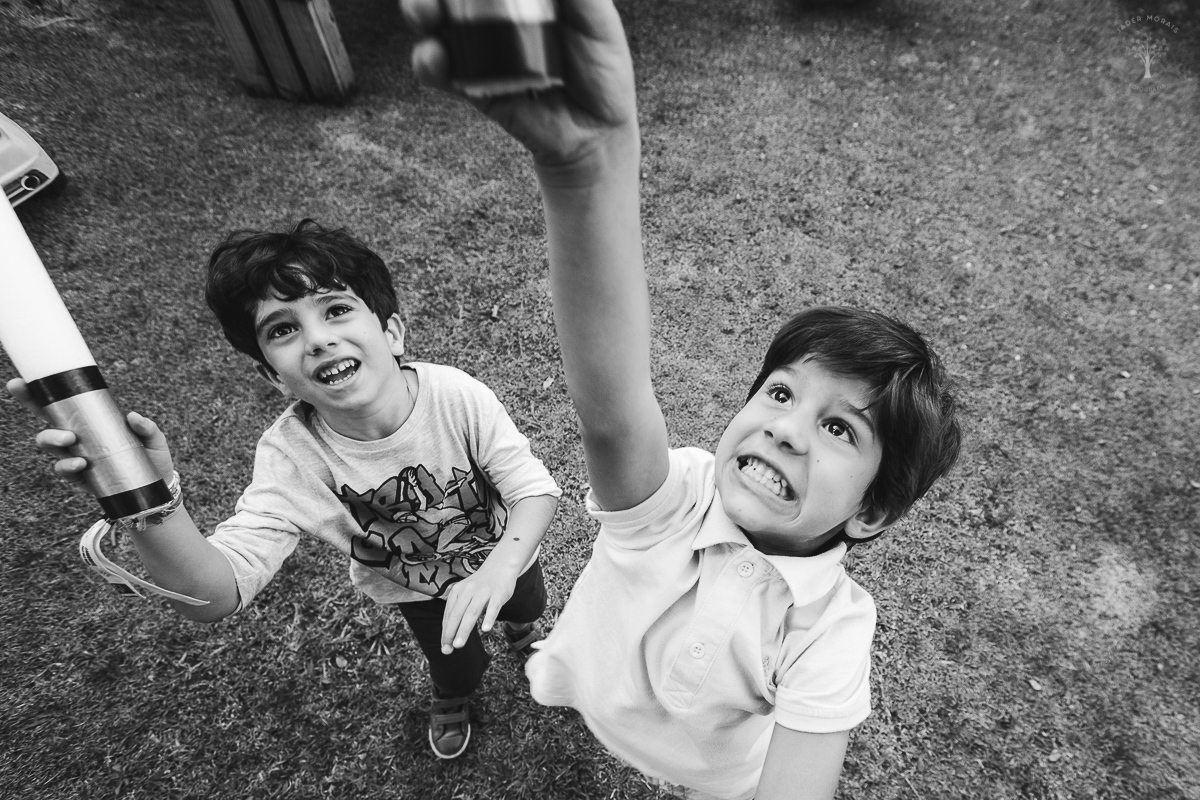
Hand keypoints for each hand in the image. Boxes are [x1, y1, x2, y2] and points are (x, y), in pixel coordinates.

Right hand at [5, 377, 175, 490]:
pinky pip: (64, 470)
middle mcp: (78, 437)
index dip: (37, 393)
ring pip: (50, 445)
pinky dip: (67, 466)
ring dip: (53, 439)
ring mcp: (76, 456)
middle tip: (52, 405)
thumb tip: (132, 416)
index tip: (20, 382)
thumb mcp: (154, 439)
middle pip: (46, 420)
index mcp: (91, 421)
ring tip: (70, 440)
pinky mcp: (80, 476)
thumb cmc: (152, 457)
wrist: (156, 488)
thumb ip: (147, 428)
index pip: (60, 404)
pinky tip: (80, 463)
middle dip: (34, 409)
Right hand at [400, 0, 637, 168]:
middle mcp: (498, 15)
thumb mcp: (596, 18)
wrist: (595, 133)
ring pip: (438, 23)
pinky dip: (430, 63)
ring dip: (423, 12)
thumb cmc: (601, 71)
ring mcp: (482, 49)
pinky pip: (442, 72)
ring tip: (423, 13)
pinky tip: (434, 58)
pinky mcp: (473, 85)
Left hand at [438, 563, 517, 653]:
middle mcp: (468, 591)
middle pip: (457, 615)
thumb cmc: (480, 586)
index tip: (444, 647)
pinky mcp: (498, 594)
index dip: (446, 632)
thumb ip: (458, 611)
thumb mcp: (465, 594)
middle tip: (447, 650)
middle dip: (451, 633)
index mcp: (457, 592)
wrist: (500, 566)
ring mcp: (483, 592)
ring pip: (472, 613)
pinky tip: (485, 630)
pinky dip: (488, 618)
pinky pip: (493, 608)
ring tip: (458, 645)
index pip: (449, 615)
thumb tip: (449, 635)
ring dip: (464, 630)